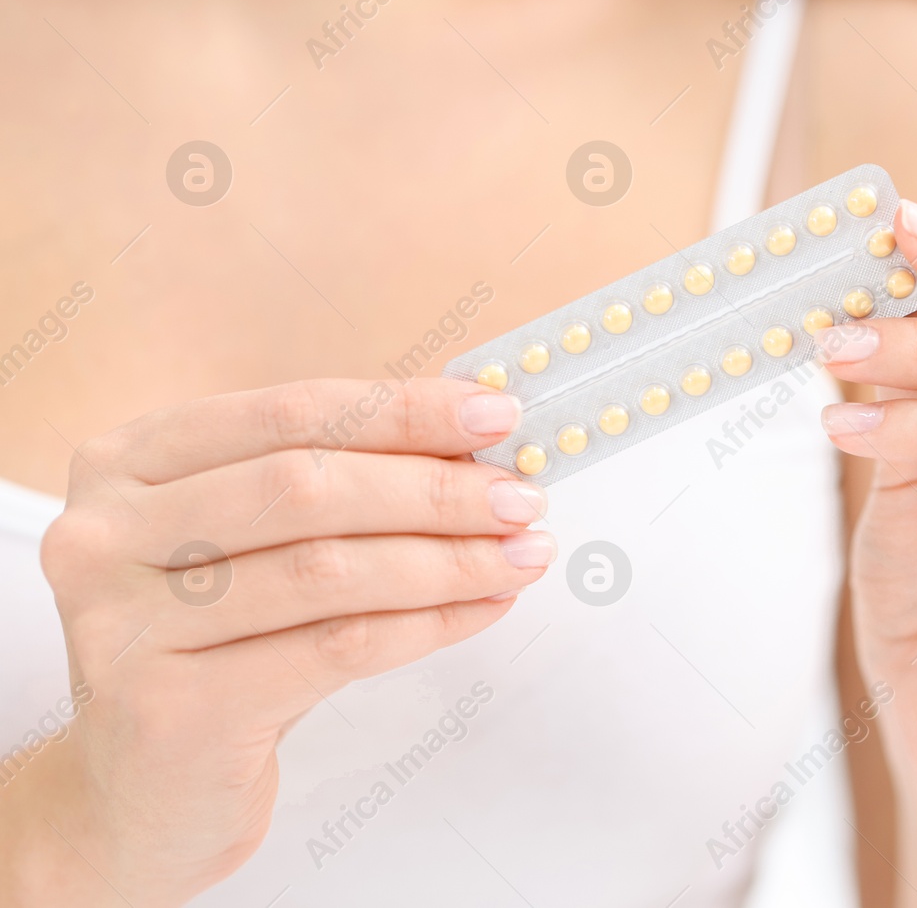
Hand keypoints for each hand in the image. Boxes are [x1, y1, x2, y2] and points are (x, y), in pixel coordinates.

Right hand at [6, 379, 553, 906]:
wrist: (140, 795)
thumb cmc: (217, 650)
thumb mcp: (257, 546)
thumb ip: (341, 485)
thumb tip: (477, 446)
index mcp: (126, 462)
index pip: (288, 412)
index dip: (403, 409)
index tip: (497, 415)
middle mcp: (104, 534)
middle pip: (307, 485)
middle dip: (436, 487)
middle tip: (523, 498)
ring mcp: (124, 624)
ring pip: (328, 568)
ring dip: (449, 558)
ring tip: (523, 554)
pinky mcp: (169, 709)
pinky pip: (337, 647)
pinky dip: (429, 623)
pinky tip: (483, 608)